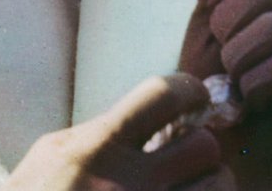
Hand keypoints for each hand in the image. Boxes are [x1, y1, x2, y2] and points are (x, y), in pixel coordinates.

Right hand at [2, 72, 235, 190]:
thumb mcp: (52, 155)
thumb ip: (100, 131)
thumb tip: (151, 117)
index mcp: (98, 149)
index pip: (163, 96)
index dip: (189, 90)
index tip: (194, 97)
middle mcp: (130, 186)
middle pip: (205, 147)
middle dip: (200, 150)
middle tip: (186, 157)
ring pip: (219, 189)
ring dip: (206, 186)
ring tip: (184, 186)